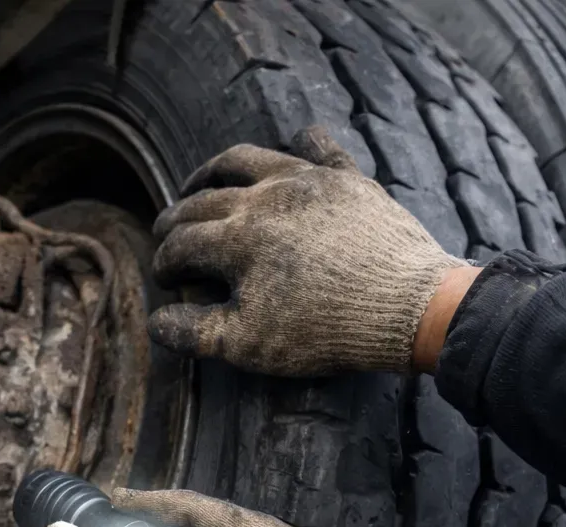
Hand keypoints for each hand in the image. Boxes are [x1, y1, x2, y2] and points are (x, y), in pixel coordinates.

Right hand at [149, 125, 464, 377]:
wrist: (408, 308)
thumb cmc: (322, 330)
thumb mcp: (247, 344)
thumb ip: (194, 332)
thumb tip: (158, 322)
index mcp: (236, 239)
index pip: (181, 244)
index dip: (165, 264)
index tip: (165, 281)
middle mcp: (264, 197)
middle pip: (202, 200)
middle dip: (175, 219)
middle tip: (165, 234)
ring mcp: (307, 181)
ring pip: (245, 159)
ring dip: (213, 171)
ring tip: (201, 184)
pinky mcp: (346, 179)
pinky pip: (316, 145)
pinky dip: (298, 144)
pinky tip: (292, 148)